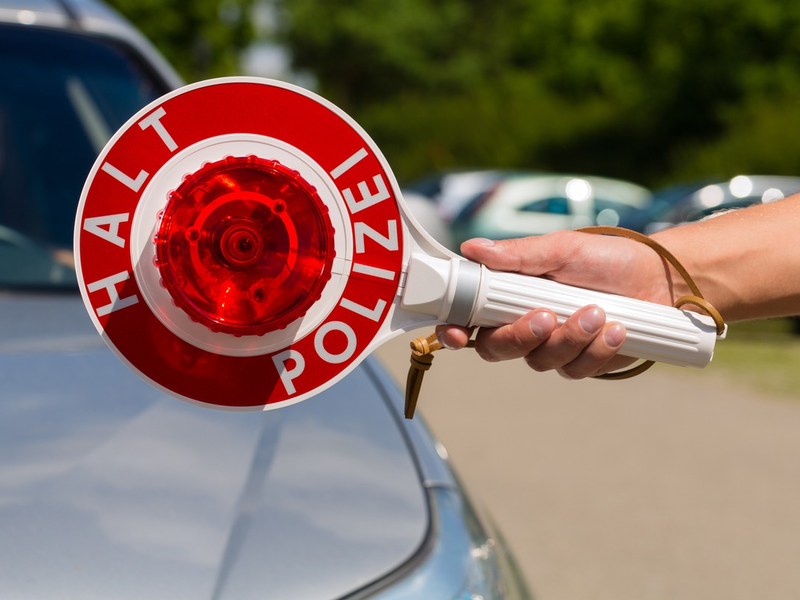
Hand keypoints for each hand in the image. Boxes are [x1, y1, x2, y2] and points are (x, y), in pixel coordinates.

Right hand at [436, 231, 671, 378]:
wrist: (660, 279)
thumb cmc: (607, 258)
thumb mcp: (562, 248)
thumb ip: (518, 254)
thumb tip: (472, 248)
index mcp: (508, 295)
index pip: (469, 319)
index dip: (455, 331)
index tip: (458, 333)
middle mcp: (523, 324)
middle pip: (495, 349)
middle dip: (520, 337)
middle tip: (546, 317)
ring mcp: (552, 347)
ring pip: (539, 361)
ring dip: (570, 338)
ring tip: (598, 311)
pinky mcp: (581, 363)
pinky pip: (575, 369)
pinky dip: (595, 350)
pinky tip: (616, 329)